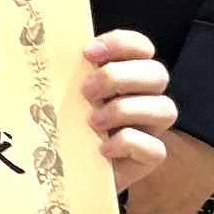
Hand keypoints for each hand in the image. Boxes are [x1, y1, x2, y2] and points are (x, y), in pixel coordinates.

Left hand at [78, 28, 175, 189]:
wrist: (66, 168)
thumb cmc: (67, 121)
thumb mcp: (65, 93)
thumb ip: (68, 72)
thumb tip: (47, 49)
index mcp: (128, 73)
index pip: (141, 47)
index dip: (120, 44)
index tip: (88, 53)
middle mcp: (146, 97)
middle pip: (157, 73)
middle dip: (119, 77)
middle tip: (86, 90)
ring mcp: (151, 128)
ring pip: (165, 109)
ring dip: (125, 110)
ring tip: (93, 121)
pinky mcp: (149, 158)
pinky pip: (156, 149)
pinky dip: (129, 144)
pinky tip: (103, 148)